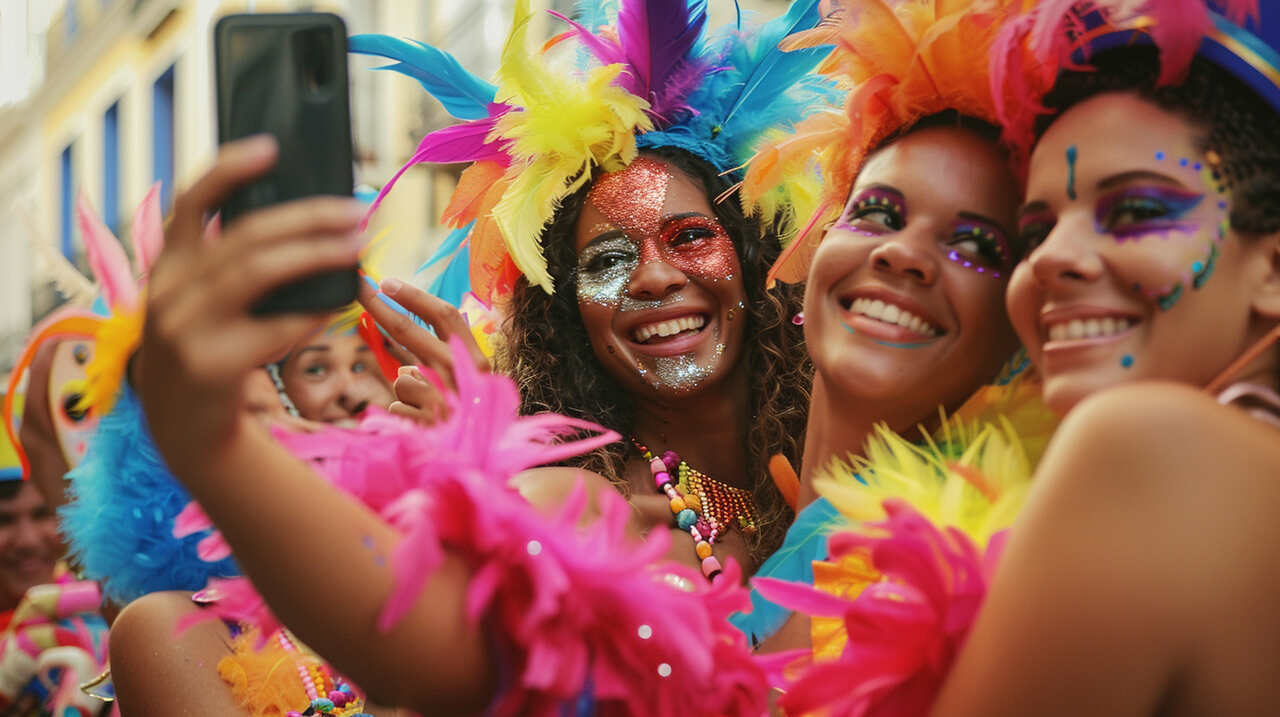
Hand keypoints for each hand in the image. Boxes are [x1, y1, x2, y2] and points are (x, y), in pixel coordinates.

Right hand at [134, 136, 365, 472]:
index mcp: (168, 265)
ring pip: (258, 273)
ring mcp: (184, 328)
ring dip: (316, 254)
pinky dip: (312, 312)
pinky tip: (340, 302)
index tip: (271, 146)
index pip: (192, 201)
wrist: (184, 425)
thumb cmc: (210, 347)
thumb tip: (310, 224)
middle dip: (307, 218)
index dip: (230, 169)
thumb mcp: (205, 301)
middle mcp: (168, 290)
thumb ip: (235, 264)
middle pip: (245, 236)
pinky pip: (275, 328)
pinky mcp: (211, 365)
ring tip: (356, 245)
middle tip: (354, 211)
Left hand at [357, 279, 490, 421]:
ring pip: (402, 376)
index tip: (387, 281)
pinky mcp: (426, 422)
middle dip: (379, 306)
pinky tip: (427, 427)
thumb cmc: (477, 419)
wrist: (486, 460)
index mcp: (476, 360)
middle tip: (358, 288)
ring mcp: (443, 398)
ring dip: (409, 389)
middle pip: (410, 330)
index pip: (445, 316)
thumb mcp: (471, 386)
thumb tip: (405, 356)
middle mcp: (462, 374)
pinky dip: (408, 415)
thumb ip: (443, 364)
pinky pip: (399, 406)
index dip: (415, 296)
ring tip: (432, 409)